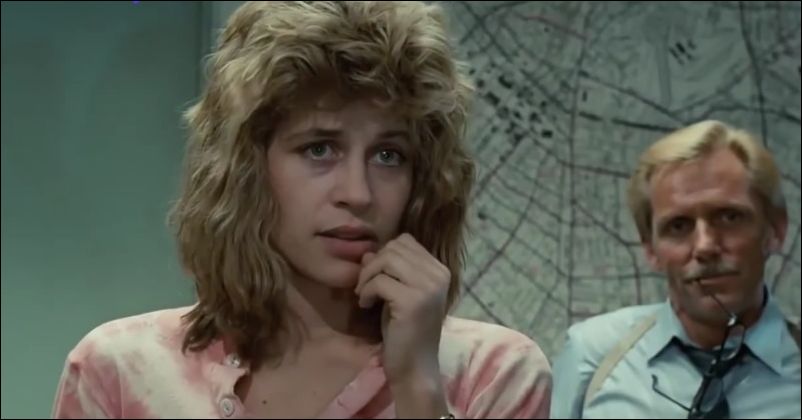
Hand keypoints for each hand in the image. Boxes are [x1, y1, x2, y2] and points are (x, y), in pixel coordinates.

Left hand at [355, 233, 450, 416]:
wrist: (415, 367)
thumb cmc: (406, 331)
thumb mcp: (397, 294)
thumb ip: (388, 270)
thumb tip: (368, 252)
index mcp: (440, 270)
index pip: (405, 241)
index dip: (384, 255)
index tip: (376, 277)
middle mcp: (439, 274)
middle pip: (394, 247)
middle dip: (372, 265)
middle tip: (365, 288)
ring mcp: (428, 287)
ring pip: (386, 260)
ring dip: (367, 277)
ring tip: (365, 295)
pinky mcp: (413, 301)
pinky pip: (379, 282)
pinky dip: (366, 292)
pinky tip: (366, 306)